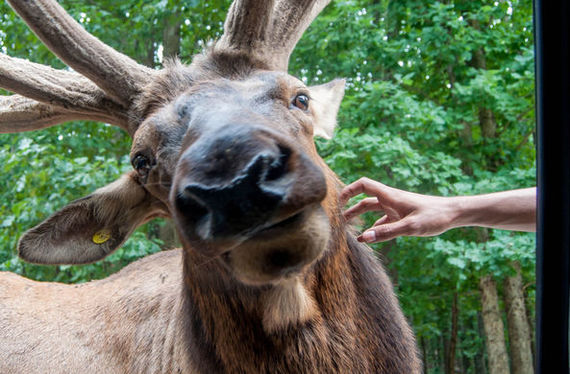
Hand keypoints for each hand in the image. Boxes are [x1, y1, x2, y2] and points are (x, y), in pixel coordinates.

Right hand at [340, 178, 455, 242]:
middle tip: (338, 219)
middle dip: (350, 208)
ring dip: (360, 218)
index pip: (363, 185)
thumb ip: (387, 233)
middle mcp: (391, 199)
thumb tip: (364, 238)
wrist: (453, 214)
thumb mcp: (411, 227)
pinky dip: (374, 228)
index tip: (339, 202)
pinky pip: (383, 220)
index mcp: (390, 196)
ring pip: (372, 210)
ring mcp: (396, 208)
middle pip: (364, 199)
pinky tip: (369, 238)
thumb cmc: (434, 216)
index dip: (349, 190)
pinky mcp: (402, 216)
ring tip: (348, 230)